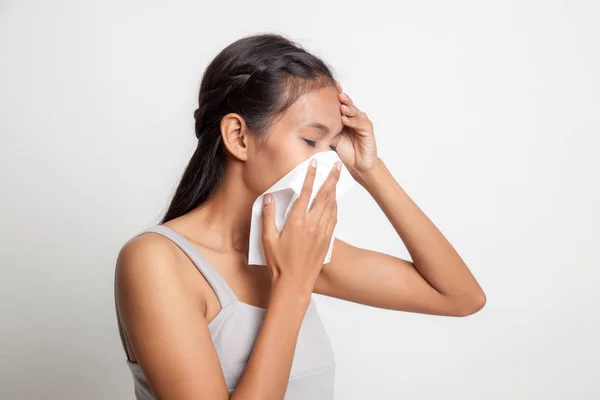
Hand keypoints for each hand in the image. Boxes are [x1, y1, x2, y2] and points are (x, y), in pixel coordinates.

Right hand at [261, 159, 340, 295]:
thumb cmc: (279, 264)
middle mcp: (312, 225)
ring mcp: (322, 232)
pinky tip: (334, 202)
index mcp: (296, 222)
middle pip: (324, 196)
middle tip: (337, 166)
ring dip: (334, 190)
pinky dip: (335, 206)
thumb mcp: (267, 239)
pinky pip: (333, 218)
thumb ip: (268, 216)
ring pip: (331, 206)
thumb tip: (269, 198)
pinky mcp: (326, 240)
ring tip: (337, 178)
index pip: (305, 193)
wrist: (295, 284)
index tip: (314, 164)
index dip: (310, 176)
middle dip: (331, 179)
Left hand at [332, 80, 378, 182]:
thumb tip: (305, 126)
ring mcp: (362, 122)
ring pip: (355, 111)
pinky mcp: (368, 130)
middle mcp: (354, 118)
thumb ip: (324, 130)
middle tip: (337, 93)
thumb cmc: (345, 151)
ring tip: (341, 105)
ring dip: (348, 108)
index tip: (328, 85)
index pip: (340, 104)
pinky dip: (353, 120)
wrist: (358, 165)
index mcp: (345, 118)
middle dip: (342, 98)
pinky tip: (346, 119)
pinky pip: (360, 123)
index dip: (336, 94)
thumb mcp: (331, 139)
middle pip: (348, 104)